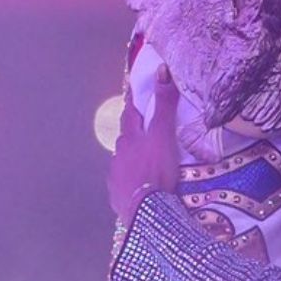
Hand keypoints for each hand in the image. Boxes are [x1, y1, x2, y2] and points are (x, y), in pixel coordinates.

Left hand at [107, 65, 182, 223]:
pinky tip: (139, 185)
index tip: (134, 93)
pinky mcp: (117, 196)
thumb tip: (161, 70)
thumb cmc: (156, 169)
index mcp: (130, 137)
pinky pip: (123, 183)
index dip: (133, 103)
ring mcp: (116, 176)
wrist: (145, 210)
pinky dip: (131, 179)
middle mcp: (119, 154)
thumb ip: (164, 105)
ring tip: (145, 160)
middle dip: (133, 132)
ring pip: (124, 160)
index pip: (131, 114)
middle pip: (126, 138)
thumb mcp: (164, 134)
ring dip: (132, 157)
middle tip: (144, 128)